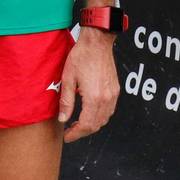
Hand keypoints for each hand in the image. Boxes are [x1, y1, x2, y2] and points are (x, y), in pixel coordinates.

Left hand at [58, 28, 118, 142]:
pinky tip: (89, 113)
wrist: (97, 43)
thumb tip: (63, 119)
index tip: (67, 136)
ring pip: (104, 119)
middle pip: (96, 125)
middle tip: (70, 131)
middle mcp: (106, 99)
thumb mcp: (67, 79)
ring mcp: (113, 95)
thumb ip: (66, 101)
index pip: (86, 125)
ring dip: (91, 125)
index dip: (76, 134)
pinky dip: (99, 117)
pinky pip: (109, 111)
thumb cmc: (81, 57)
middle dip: (82, 132)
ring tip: (77, 123)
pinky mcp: (116, 90)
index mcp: (94, 98)